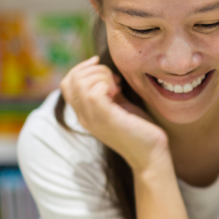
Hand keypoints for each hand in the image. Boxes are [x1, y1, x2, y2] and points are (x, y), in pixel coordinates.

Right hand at [60, 56, 169, 172]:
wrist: (151, 154)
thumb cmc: (140, 129)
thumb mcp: (120, 106)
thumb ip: (109, 92)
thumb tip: (106, 72)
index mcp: (85, 113)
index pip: (66, 84)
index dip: (81, 68)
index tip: (99, 64)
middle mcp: (84, 117)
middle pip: (71, 80)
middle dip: (94, 70)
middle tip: (115, 79)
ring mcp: (92, 118)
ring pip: (80, 83)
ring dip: (101, 75)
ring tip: (118, 86)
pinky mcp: (105, 118)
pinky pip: (93, 91)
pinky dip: (106, 83)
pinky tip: (119, 91)